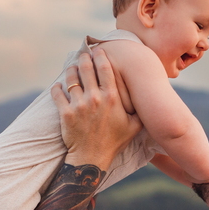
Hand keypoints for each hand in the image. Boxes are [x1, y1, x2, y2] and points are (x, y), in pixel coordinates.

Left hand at [52, 48, 142, 169]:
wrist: (92, 158)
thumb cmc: (114, 142)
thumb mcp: (134, 126)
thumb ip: (141, 110)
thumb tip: (151, 99)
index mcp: (112, 98)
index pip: (105, 68)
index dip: (101, 56)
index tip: (98, 51)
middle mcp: (95, 99)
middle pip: (86, 68)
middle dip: (84, 57)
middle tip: (83, 54)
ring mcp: (79, 105)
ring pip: (71, 78)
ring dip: (71, 70)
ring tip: (73, 68)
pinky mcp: (65, 113)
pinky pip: (57, 93)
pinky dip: (57, 87)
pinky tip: (59, 86)